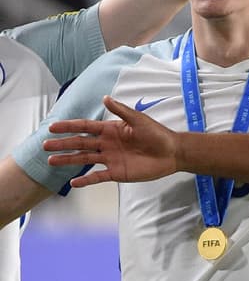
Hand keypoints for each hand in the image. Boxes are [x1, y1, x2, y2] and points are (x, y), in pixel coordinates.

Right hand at [45, 96, 181, 185]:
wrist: (172, 153)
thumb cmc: (157, 133)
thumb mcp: (139, 120)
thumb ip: (121, 110)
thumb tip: (104, 98)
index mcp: (110, 130)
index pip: (85, 127)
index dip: (69, 127)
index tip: (52, 127)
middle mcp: (107, 144)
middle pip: (80, 143)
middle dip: (63, 144)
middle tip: (44, 144)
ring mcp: (110, 159)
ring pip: (84, 159)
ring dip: (68, 160)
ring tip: (51, 161)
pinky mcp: (117, 173)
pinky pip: (98, 177)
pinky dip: (86, 180)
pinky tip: (73, 182)